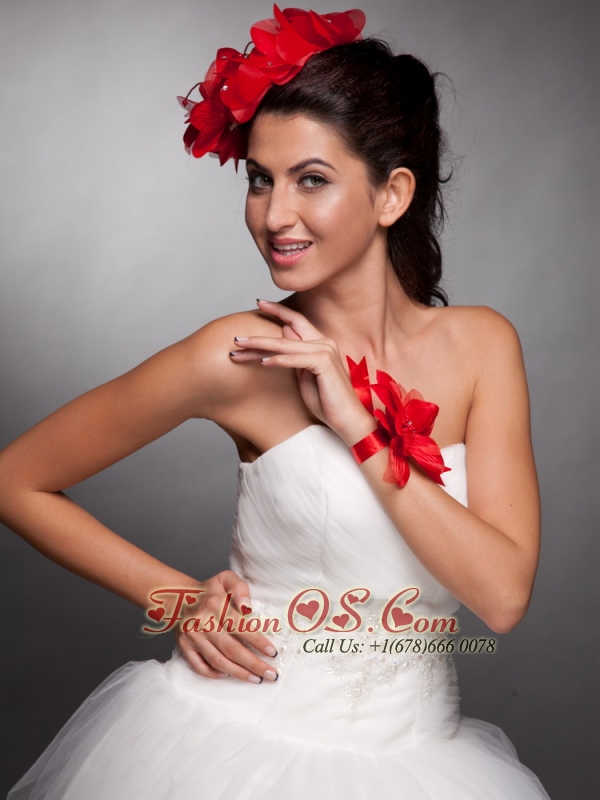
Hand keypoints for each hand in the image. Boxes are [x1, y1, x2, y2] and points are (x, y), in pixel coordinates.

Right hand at [174, 570, 279, 683]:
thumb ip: (240, 588)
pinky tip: (229, 675)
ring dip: (239, 673)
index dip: (258, 642)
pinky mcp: (184, 647)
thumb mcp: (226, 578)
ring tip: (256, 679)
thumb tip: (248, 608)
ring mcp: (192, 637)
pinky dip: (214, 674)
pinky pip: (199, 666)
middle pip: (232, 649)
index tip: (273, 653)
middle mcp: (203, 623)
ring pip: (218, 661)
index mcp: (215, 605)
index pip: (240, 627)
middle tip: (271, 674)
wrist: (177, 596)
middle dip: (254, 664)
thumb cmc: (209, 590)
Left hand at [230, 299, 375, 443]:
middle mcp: (324, 342)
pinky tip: (262, 362)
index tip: (259, 304)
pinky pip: (294, 359)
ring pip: (285, 344)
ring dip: (260, 345)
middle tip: (236, 337)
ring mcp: (325, 351)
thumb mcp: (305, 375)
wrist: (347, 419)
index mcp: (321, 343)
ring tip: (240, 347)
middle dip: (260, 332)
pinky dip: (278, 360)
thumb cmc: (327, 401)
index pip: (297, 321)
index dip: (278, 311)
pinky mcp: (324, 363)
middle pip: (286, 330)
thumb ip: (295, 356)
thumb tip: (282, 336)